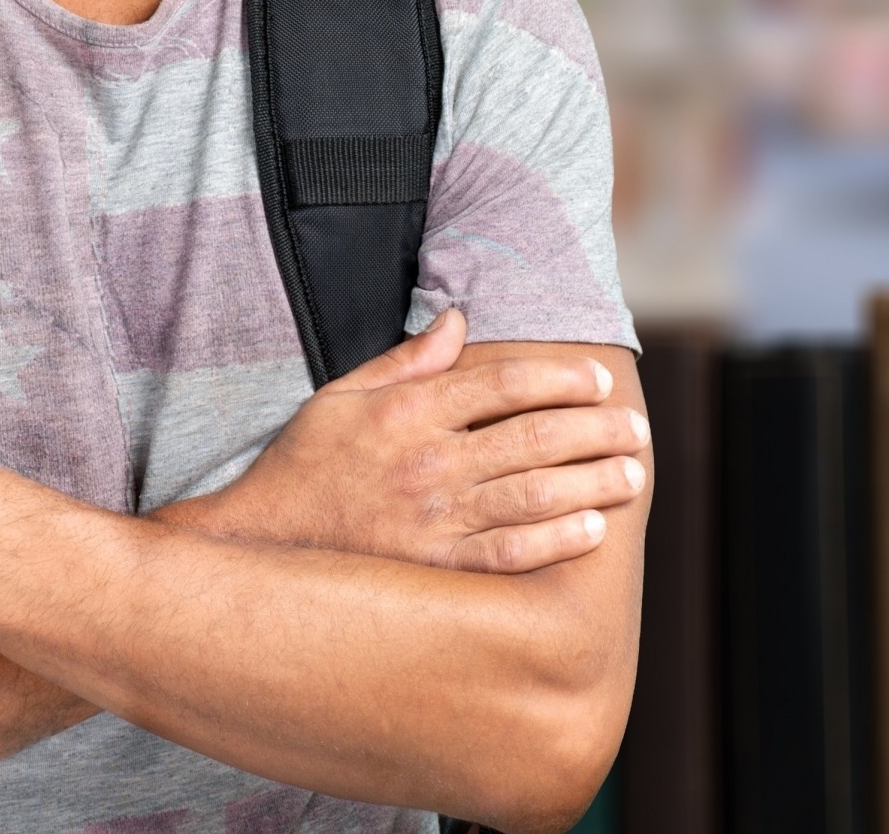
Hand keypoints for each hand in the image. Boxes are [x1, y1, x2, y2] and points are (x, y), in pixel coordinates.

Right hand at [166, 308, 647, 573]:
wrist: (252, 549)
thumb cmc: (301, 468)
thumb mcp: (341, 396)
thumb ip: (406, 360)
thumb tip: (460, 318)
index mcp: (408, 412)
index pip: (502, 384)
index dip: (560, 378)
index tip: (599, 380)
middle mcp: (427, 463)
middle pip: (532, 436)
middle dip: (595, 428)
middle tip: (637, 428)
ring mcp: (432, 520)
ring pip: (532, 493)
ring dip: (591, 480)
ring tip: (632, 472)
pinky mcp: (433, 570)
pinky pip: (507, 554)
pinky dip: (555, 540)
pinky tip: (593, 528)